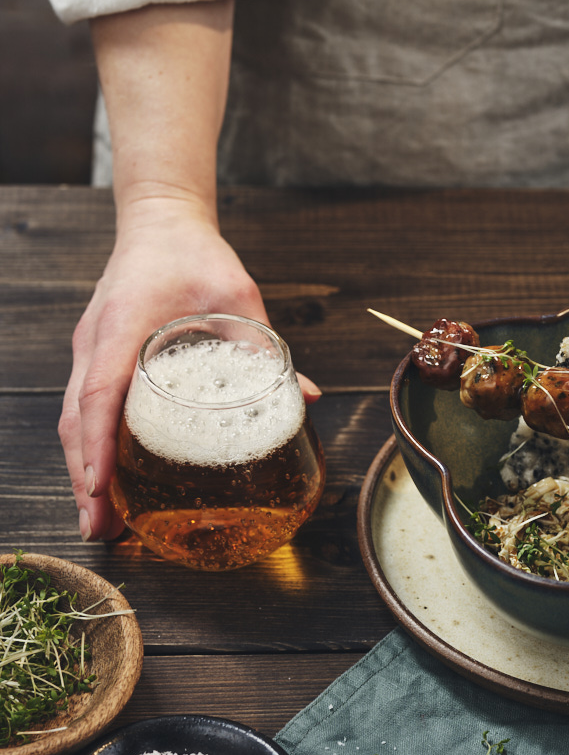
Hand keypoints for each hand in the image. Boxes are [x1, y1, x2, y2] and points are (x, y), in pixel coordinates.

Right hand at [59, 194, 319, 541]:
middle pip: (75, 419)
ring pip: (73, 418)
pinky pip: (83, 408)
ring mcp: (89, 349)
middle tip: (100, 531)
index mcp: (124, 324)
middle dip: (85, 478)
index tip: (101, 487)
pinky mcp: (95, 356)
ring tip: (101, 524)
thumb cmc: (196, 255)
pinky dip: (91, 448)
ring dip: (84, 471)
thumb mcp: (239, 294)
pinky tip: (107, 483)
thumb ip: (265, 345)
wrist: (161, 222)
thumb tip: (308, 396)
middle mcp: (95, 341)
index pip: (99, 392)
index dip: (98, 444)